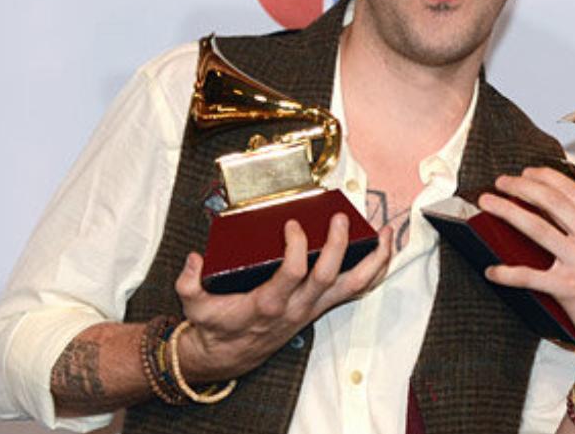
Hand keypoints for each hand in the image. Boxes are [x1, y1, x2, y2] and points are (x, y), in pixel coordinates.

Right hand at [173, 213, 392, 381]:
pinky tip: (383, 250)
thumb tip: (194, 259)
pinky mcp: (321, 306)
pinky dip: (375, 270)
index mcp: (269, 302)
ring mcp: (314, 307)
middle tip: (341, 218)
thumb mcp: (194, 306)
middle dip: (340, 245)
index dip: (297, 246)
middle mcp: (297, 306)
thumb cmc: (216, 326)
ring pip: (354, 285)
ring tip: (386, 233)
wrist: (229, 355)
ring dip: (375, 259)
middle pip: (329, 276)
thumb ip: (188, 284)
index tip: (292, 224)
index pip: (293, 272)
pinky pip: (357, 289)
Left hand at [479, 167, 574, 404]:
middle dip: (521, 187)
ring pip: (537, 228)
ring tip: (487, 204)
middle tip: (500, 182)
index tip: (525, 174)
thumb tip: (556, 211)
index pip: (572, 191)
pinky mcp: (569, 288)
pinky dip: (507, 272)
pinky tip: (492, 271)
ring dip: (507, 212)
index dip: (544, 177)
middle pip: (552, 201)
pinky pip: (530, 275)